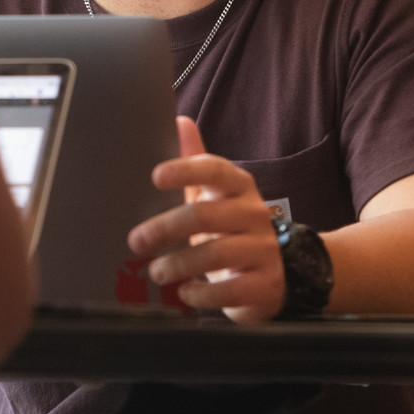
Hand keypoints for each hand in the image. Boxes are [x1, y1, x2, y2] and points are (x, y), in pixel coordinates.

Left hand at [126, 117, 283, 324]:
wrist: (276, 274)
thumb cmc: (231, 230)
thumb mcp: (214, 196)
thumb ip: (195, 162)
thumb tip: (180, 120)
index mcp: (239, 187)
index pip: (214, 170)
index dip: (185, 170)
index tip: (155, 177)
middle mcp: (255, 214)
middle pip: (206, 215)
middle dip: (166, 228)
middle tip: (136, 241)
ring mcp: (264, 250)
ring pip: (217, 253)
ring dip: (179, 264)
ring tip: (156, 273)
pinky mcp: (266, 285)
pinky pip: (231, 290)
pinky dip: (202, 294)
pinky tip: (185, 293)